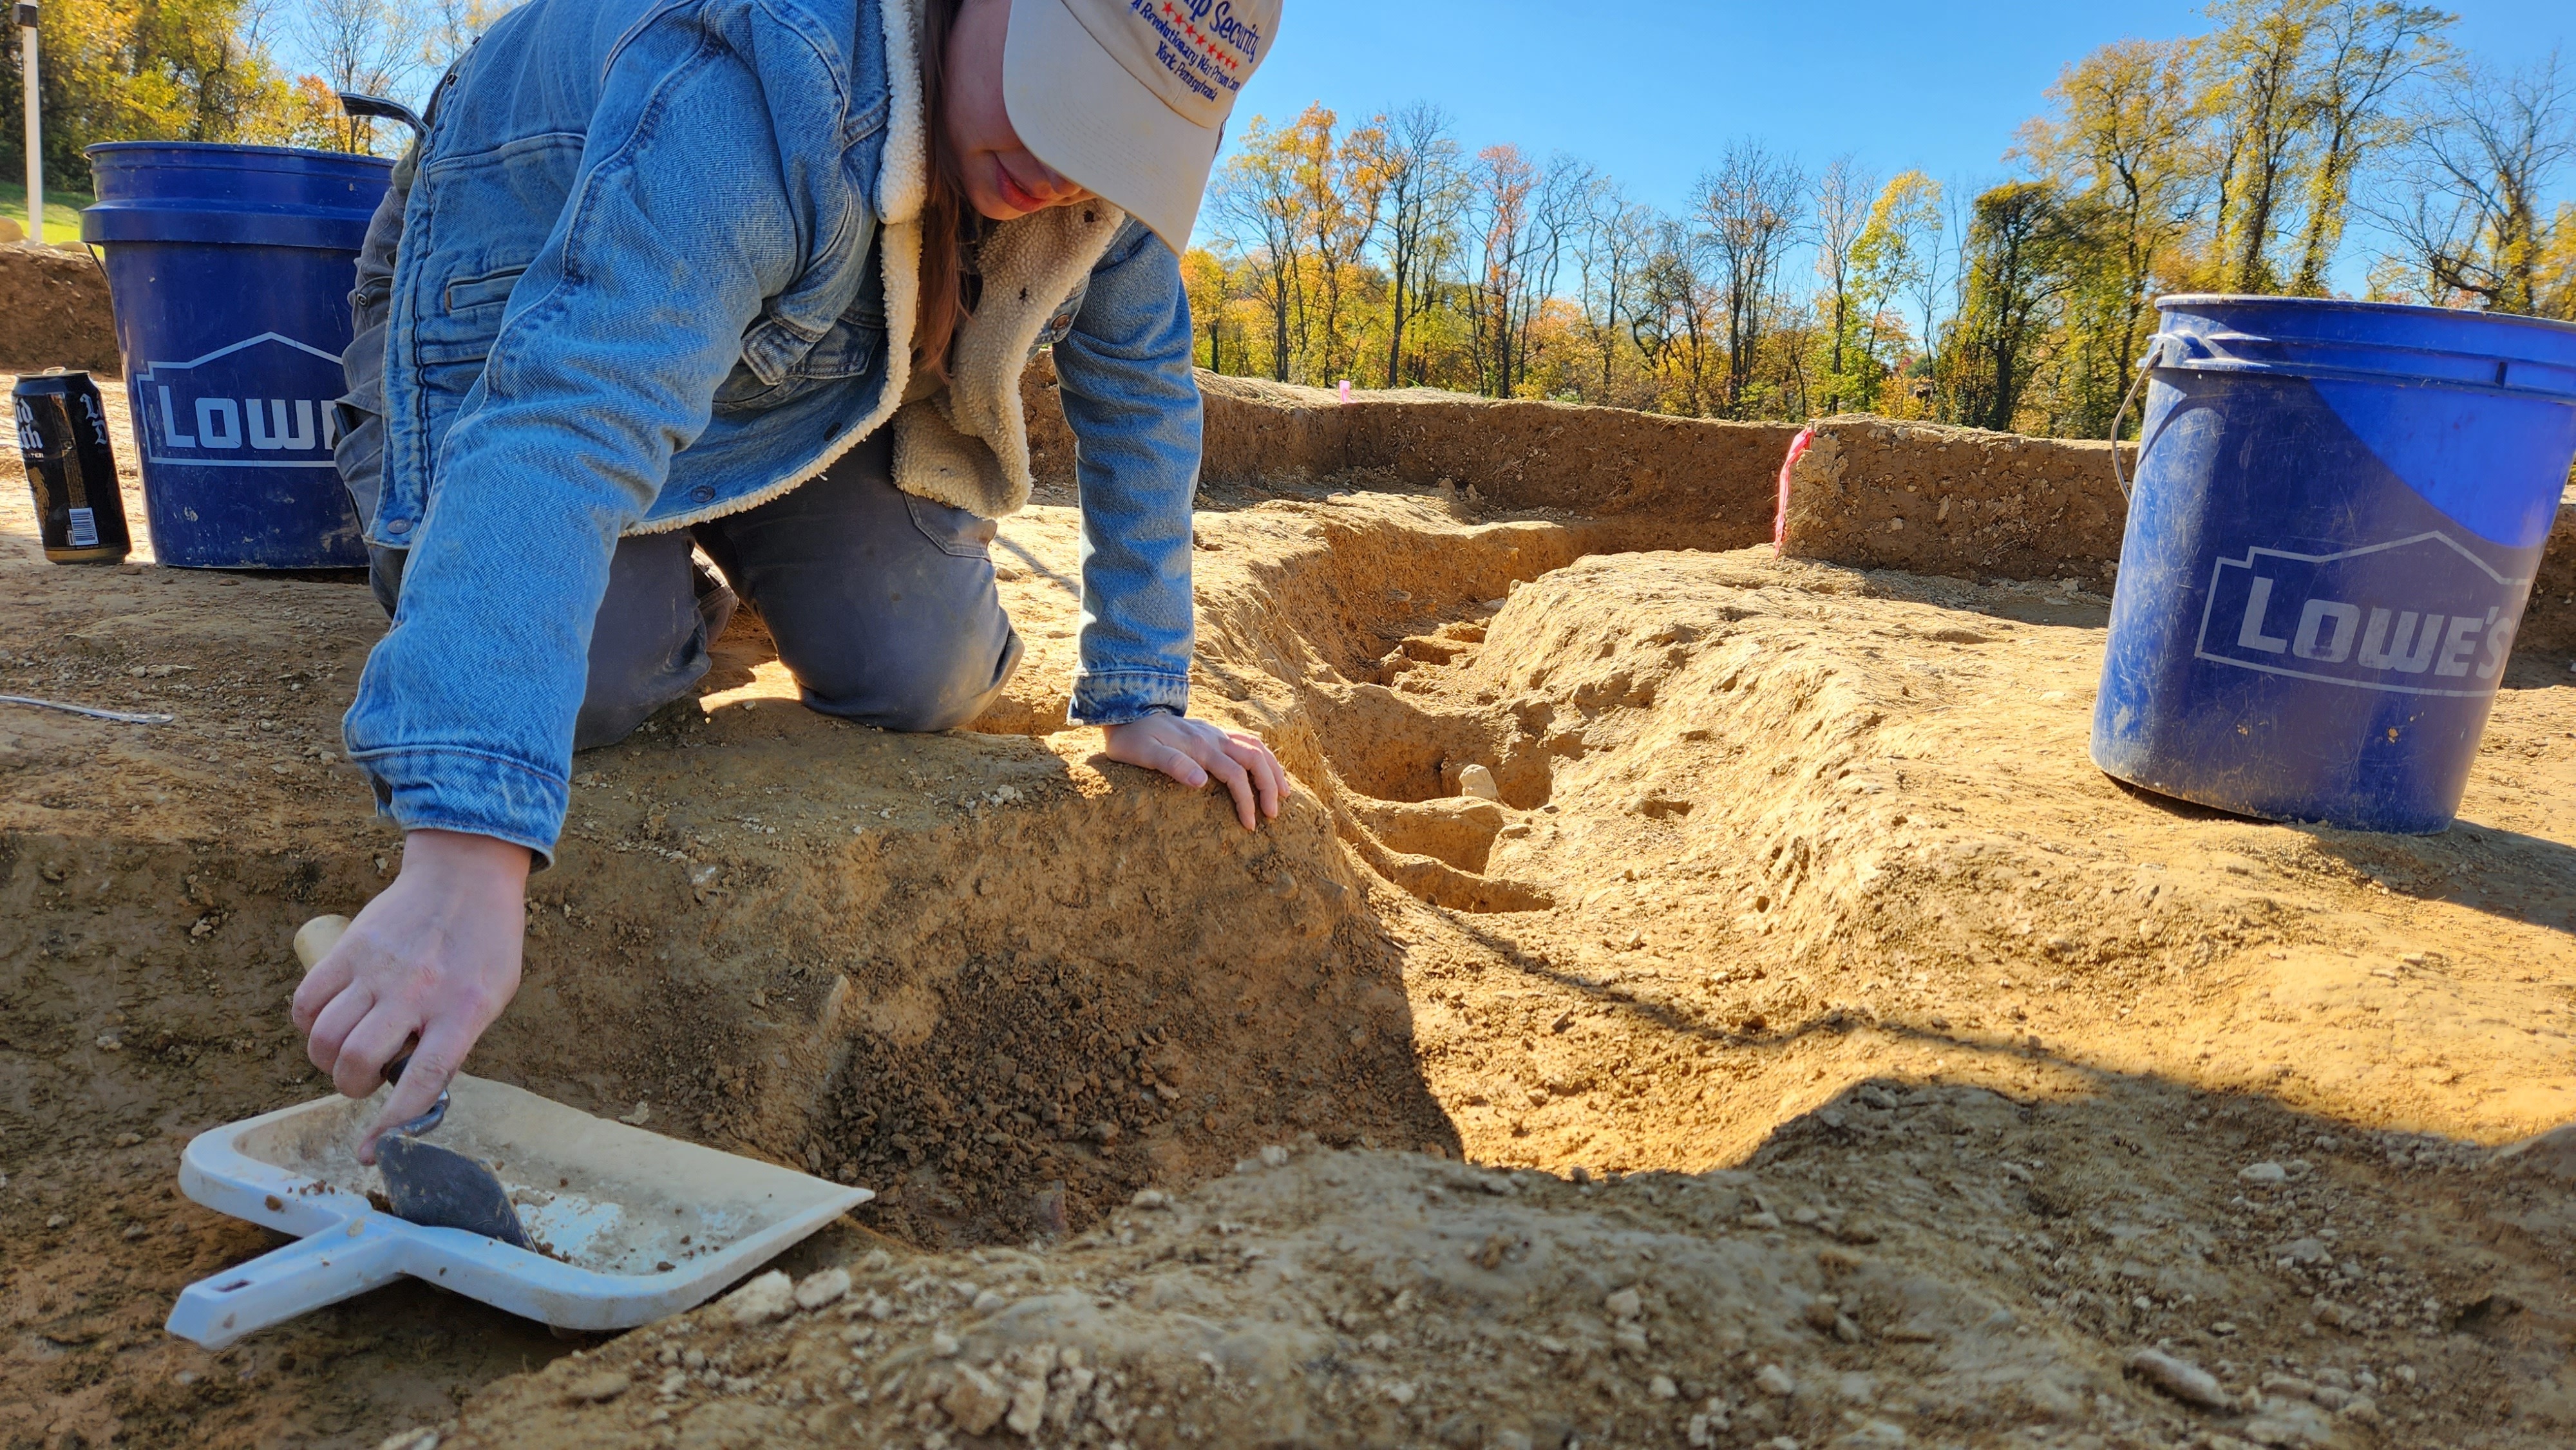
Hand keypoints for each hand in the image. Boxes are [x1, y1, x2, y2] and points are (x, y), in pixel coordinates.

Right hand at [291, 829, 531, 1160]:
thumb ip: (454, 1041)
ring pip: (325, 1037)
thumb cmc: (485, 944)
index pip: (422, 1080)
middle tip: (364, 1081)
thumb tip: (414, 1091)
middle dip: (351, 1088)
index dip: (392, 1126)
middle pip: (357, 1061)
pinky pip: (306, 1002)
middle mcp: (417, 991)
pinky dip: (308, 1026)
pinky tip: (327, 1025)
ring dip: (328, 1061)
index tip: (371, 1153)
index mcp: (463, 1010)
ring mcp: (378, 969)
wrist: (464, 876)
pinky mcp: (349, 949)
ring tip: (347, 1054)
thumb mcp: (492, 997)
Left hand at [1102, 715, 1284, 828]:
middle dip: (1269, 786)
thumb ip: (1172, 765)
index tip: (1249, 825)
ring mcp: (1215, 733)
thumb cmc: (1131, 739)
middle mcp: (1214, 738)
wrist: (1126, 712)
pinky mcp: (1212, 733)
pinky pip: (1247, 741)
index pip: (1235, 775)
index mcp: (1201, 747)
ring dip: (1273, 769)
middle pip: (1255, 759)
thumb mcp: (1144, 754)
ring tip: (1283, 792)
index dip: (1246, 801)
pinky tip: (1266, 769)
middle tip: (1272, 814)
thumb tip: (1201, 782)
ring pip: (1256, 747)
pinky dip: (1263, 756)